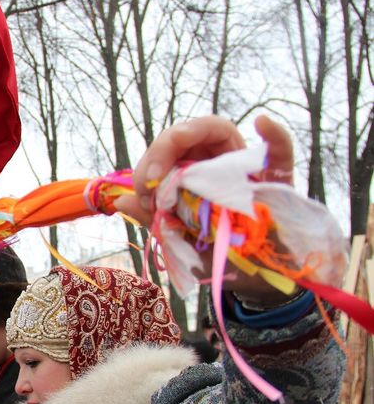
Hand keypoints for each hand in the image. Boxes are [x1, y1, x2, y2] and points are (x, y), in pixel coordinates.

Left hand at [115, 115, 295, 300]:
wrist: (253, 279)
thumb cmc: (214, 255)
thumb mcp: (179, 239)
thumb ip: (155, 219)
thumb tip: (120, 202)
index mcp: (191, 175)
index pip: (168, 151)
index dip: (151, 161)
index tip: (145, 189)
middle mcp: (216, 164)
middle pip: (189, 134)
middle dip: (164, 147)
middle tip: (153, 176)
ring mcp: (248, 168)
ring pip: (220, 131)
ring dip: (195, 132)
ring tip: (179, 144)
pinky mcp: (278, 181)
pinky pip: (281, 151)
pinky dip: (276, 136)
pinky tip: (263, 124)